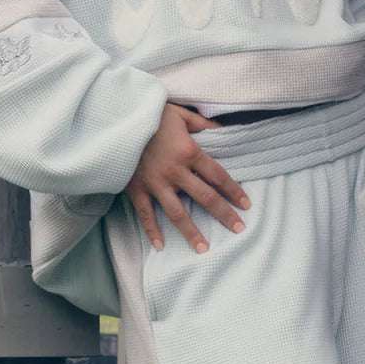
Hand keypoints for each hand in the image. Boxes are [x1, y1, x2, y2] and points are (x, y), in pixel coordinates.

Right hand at [124, 103, 250, 254]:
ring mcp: (155, 183)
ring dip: (192, 232)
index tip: (246, 205)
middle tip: (238, 229)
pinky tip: (160, 246)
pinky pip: (145, 214)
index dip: (234, 191)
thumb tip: (223, 130)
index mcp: (189, 152)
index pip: (218, 176)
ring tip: (204, 249)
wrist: (118, 119)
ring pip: (177, 213)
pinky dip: (152, 231)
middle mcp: (175, 171)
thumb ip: (202, 124)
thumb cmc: (151, 114)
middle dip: (224, 214)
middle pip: (205, 197)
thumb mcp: (181, 114)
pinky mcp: (136, 188)